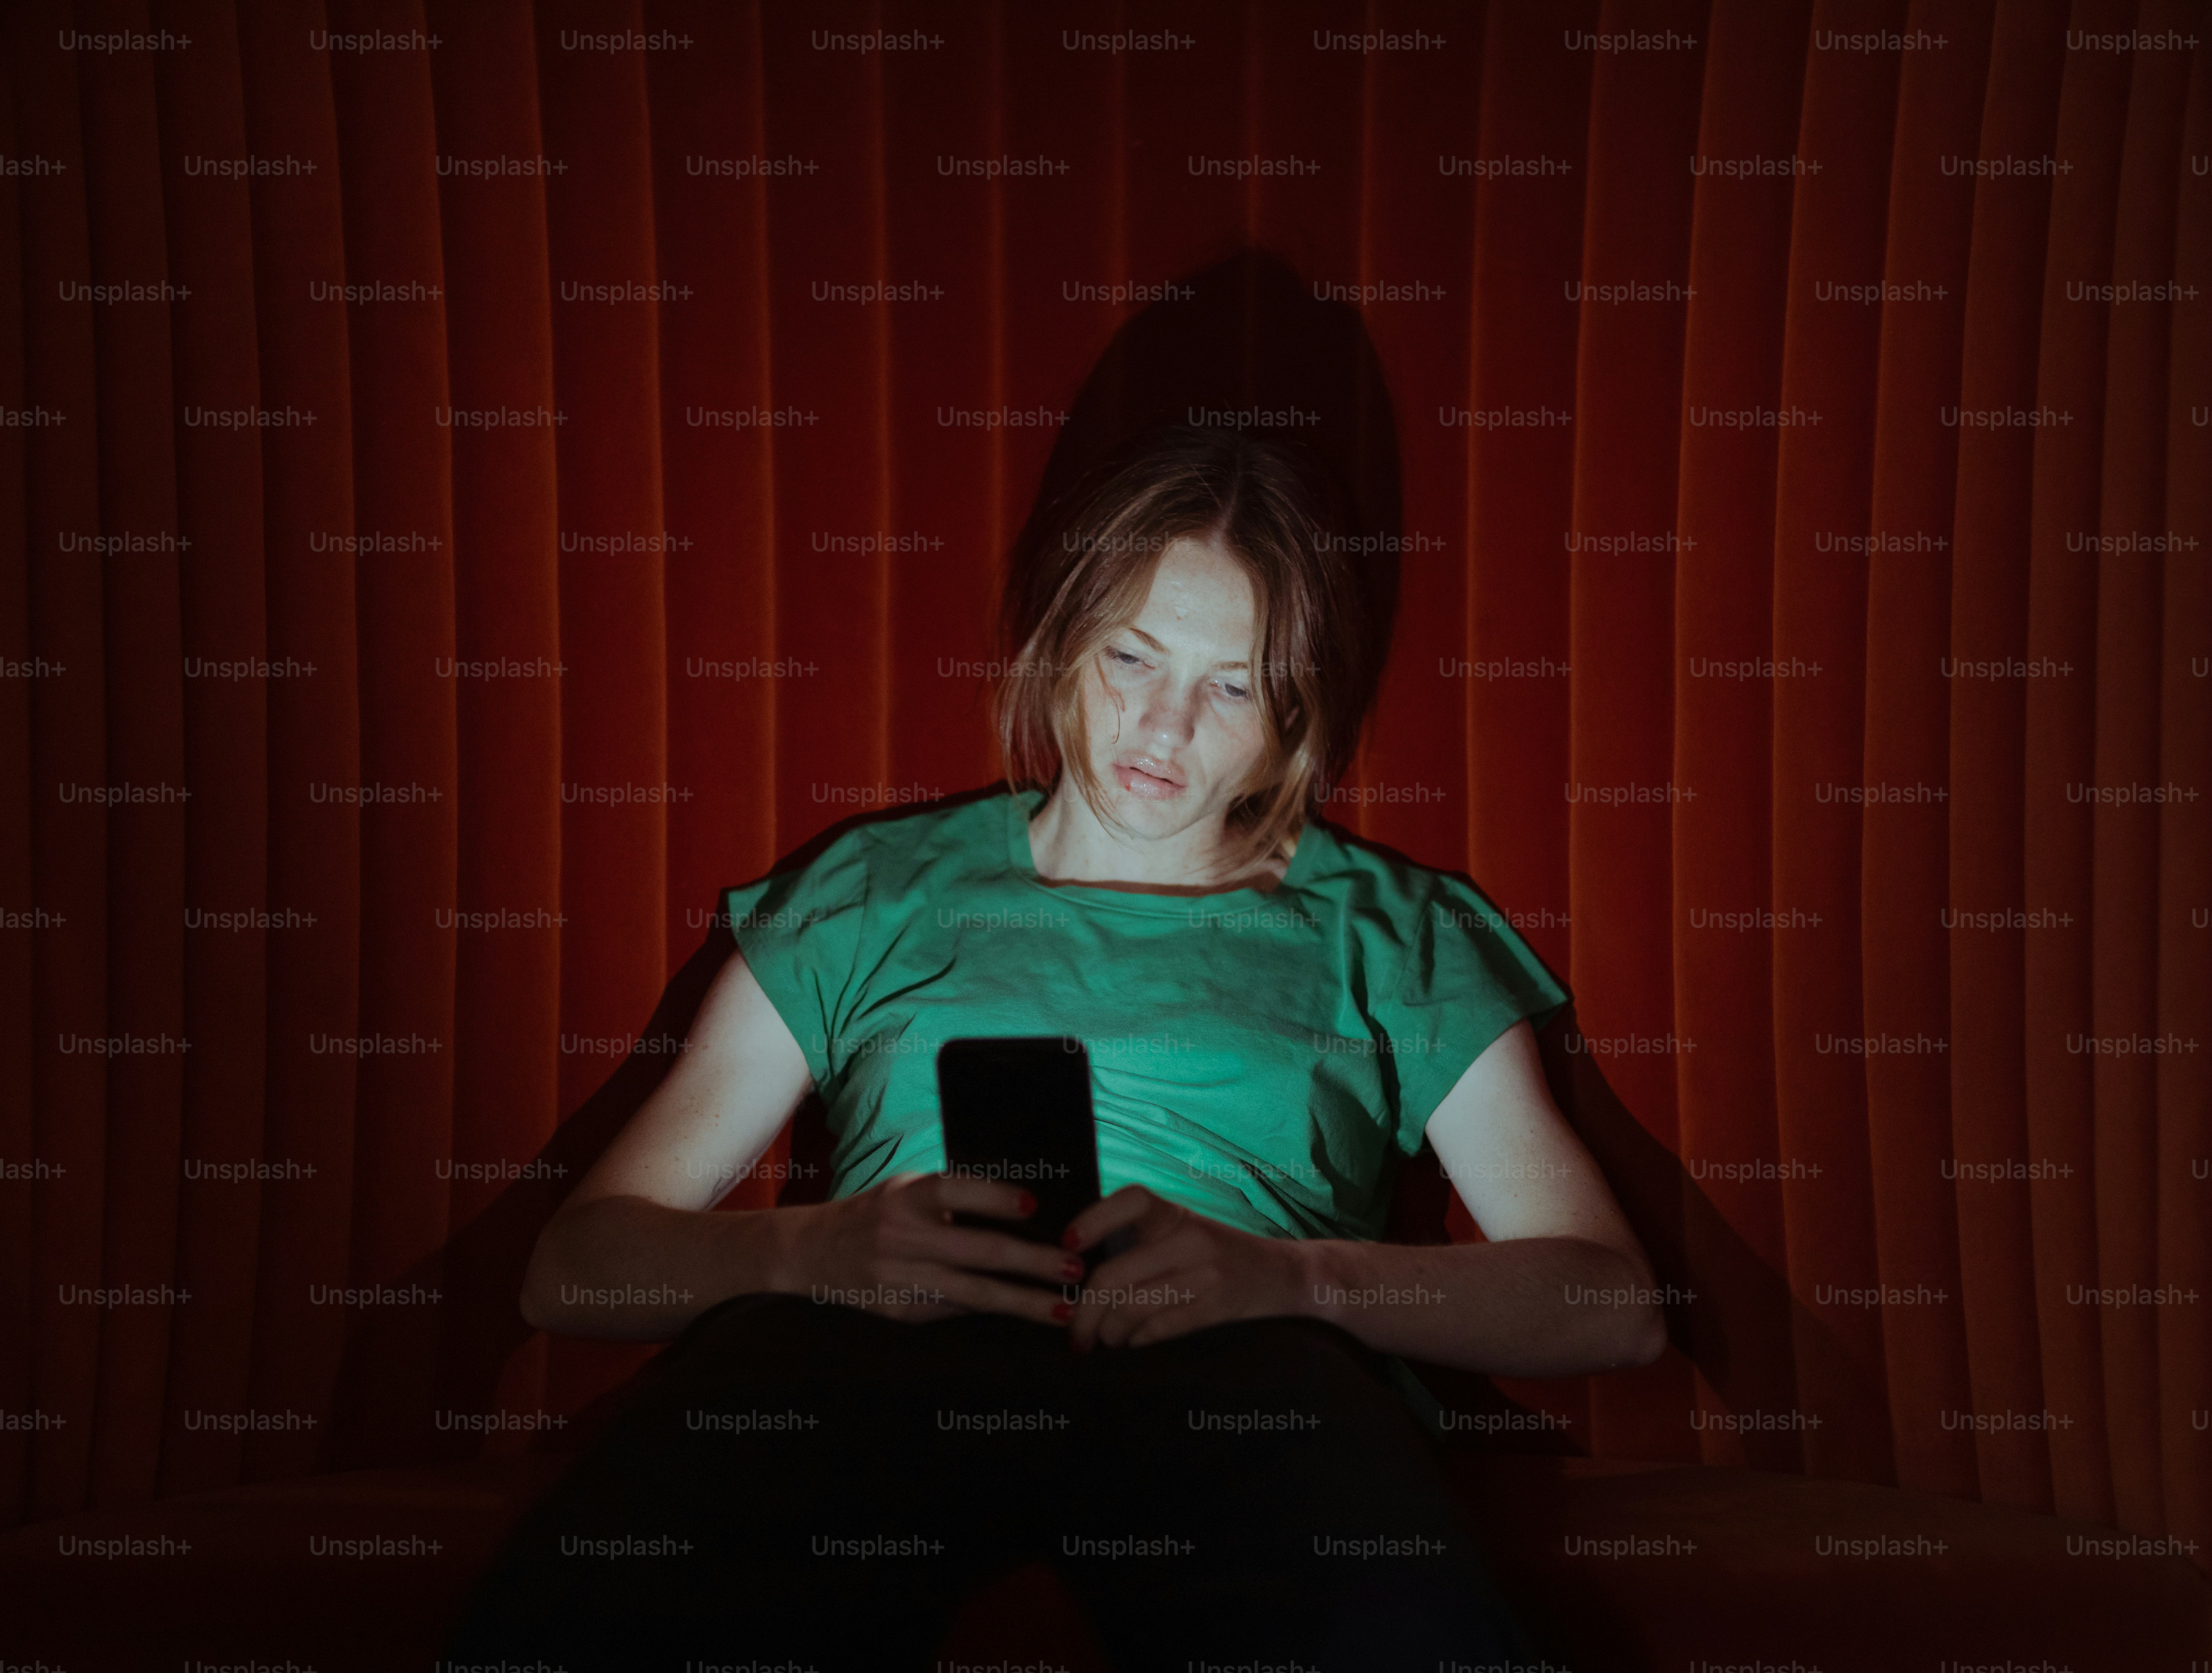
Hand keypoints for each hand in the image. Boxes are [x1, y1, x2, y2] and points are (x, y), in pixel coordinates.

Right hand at [792, 1171, 1081, 1325]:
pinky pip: (956, 1313)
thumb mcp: (905, 1190)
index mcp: (905, 1198)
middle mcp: (902, 1237)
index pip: (953, 1191)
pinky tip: (1026, 1317)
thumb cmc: (876, 1214)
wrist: (812, 1253)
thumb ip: (950, 1197)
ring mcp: (901, 1279)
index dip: (994, 1197)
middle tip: (1074, 1268)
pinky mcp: (901, 1313)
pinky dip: (993, 1314)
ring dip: (1023, 1302)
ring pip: (973, 1294)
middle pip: (977, 1250)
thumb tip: (1022, 1208)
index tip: (1034, 1205)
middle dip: (1031, 1261)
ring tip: (1063, 1309)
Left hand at [1062, 1184, 1310, 1349]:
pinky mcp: (1217, 1306)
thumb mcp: (1184, 1232)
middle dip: (1083, 1313)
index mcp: (1176, 1214)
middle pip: (1114, 1275)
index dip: (1093, 1219)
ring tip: (1101, 1342)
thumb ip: (1141, 1242)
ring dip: (1107, 1334)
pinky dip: (1137, 1341)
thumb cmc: (1220, 1255)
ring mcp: (1205, 1273)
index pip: (1131, 1200)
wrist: (1285, 1275)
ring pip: (1131, 1307)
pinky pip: (1159, 1328)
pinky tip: (1131, 1345)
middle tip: (1075, 1335)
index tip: (1068, 1246)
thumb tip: (1078, 1272)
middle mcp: (1189, 1239)